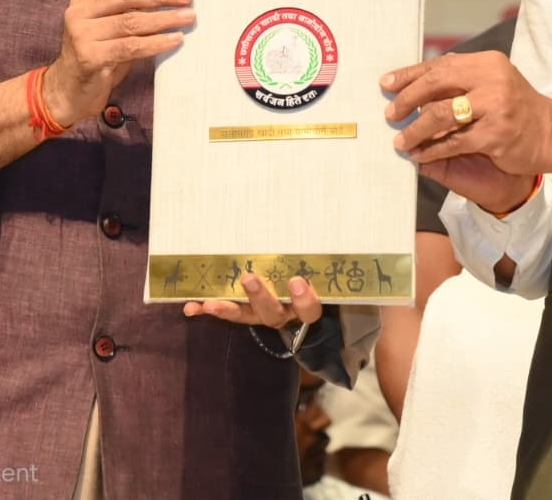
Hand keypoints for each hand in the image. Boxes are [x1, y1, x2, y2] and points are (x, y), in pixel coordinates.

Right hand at [44, 0, 194, 126]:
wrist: (69, 90)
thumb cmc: (98, 53)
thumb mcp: (107, 24)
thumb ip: (126, 8)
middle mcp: (78, 11)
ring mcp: (82, 34)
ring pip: (131, 21)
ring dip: (164, 19)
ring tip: (188, 18)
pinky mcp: (90, 57)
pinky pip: (131, 46)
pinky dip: (156, 43)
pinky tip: (175, 40)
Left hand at [183, 275, 323, 329]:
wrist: (307, 303)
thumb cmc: (319, 276)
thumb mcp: (328, 273)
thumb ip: (332, 264)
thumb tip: (360, 237)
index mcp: (308, 306)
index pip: (311, 309)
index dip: (305, 299)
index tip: (298, 281)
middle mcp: (285, 313)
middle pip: (273, 312)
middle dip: (260, 296)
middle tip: (249, 277)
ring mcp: (263, 313)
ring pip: (246, 315)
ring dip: (227, 308)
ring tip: (209, 303)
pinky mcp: (245, 311)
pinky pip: (227, 312)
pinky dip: (208, 310)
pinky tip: (190, 307)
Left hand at [381, 51, 551, 210]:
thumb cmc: (516, 109)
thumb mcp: (493, 83)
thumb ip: (461, 80)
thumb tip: (416, 83)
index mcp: (487, 63)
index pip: (440, 66)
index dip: (410, 74)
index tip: (387, 84)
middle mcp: (491, 80)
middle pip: (436, 84)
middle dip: (408, 99)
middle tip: (391, 113)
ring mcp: (495, 107)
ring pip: (441, 115)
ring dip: (416, 129)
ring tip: (401, 139)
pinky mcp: (496, 135)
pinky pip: (453, 142)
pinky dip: (432, 149)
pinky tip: (420, 154)